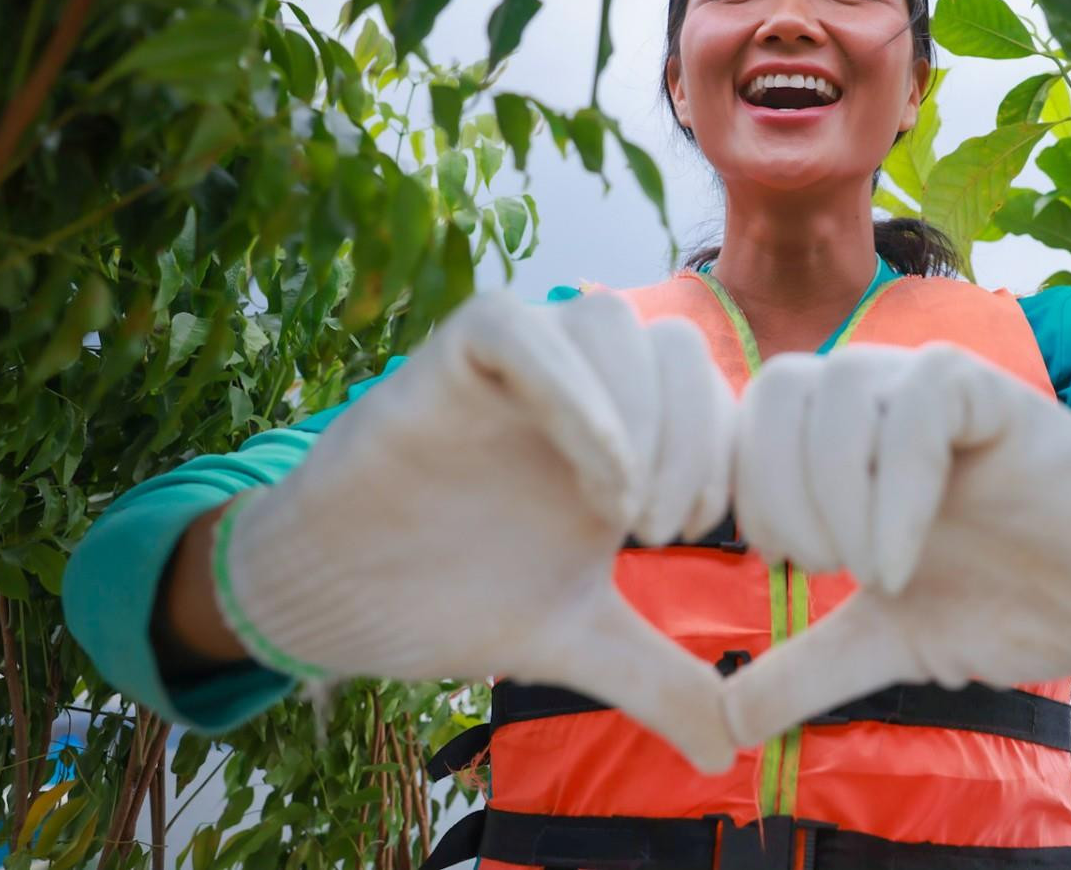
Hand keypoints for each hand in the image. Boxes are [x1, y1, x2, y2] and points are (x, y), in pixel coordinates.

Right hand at [217, 289, 736, 771]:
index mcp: (624, 425)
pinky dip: (572, 389)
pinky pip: (520, 328)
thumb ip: (658, 679)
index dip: (729, 458)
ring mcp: (518, 359)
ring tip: (621, 512)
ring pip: (607, 319)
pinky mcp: (451, 354)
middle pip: (675, 347)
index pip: (713, 391)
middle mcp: (579, 379)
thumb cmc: (459, 596)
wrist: (341, 600)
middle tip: (660, 535)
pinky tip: (590, 478)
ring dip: (641, 414)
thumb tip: (729, 751)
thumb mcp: (580, 640)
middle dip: (694, 442)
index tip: (712, 541)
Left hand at [722, 344, 1070, 746]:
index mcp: (845, 438)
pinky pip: (923, 395)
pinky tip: (900, 564)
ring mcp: (939, 390)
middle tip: (822, 571)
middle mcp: (884, 397)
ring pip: (839, 382)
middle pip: (778, 385)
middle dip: (777, 490)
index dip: (741, 490)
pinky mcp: (1000, 397)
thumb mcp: (884, 642)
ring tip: (872, 575)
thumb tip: (722, 727)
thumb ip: (804, 670)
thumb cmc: (1005, 606)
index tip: (784, 568)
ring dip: (834, 491)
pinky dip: (895, 483)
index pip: (748, 414)